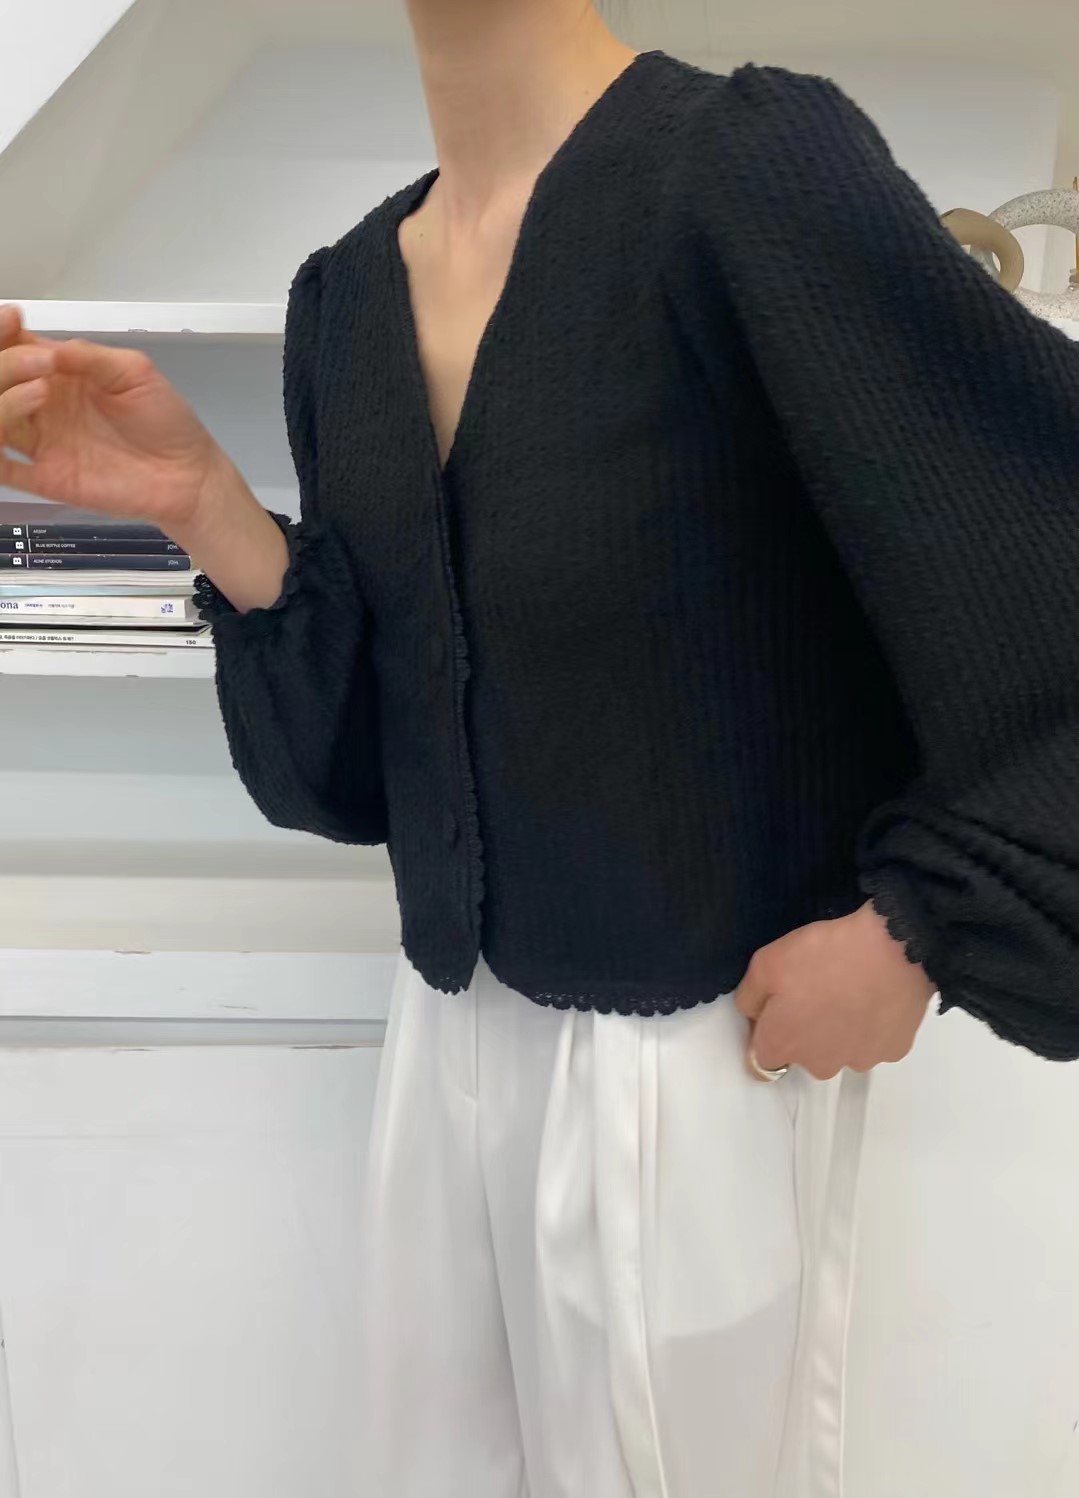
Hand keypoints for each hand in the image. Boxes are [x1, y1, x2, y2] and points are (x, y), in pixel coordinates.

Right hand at [0, 303, 223, 530]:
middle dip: (5, 365)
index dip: (2, 333)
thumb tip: (44, 348)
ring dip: (1, 402)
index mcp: (59, 374)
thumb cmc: (166, 420)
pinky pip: (1, 469)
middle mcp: (41, 405)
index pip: (11, 347)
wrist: (188, 474)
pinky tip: (1, 436)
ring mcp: (42, 442)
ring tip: (41, 392)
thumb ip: (89, 357)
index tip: (12, 321)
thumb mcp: (133, 372)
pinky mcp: (46, 478)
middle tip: (42, 364)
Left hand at [734, 901, 936, 1080]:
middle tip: (815, 990)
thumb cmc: (824, 955)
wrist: (892, 949)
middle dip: (805, 1030)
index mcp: (783, 1046)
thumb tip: (752, 1013)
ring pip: (840, 1050)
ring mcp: (858, 1060)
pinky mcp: (892, 1051)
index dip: (766, 1032)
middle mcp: (819, 1065)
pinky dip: (871, 1025)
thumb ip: (748, 996)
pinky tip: (873, 997)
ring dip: (839, 1030)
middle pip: (804, 1056)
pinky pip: (873, 1041)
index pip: (761, 1059)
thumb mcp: (765, 963)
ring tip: (848, 991)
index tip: (777, 1009)